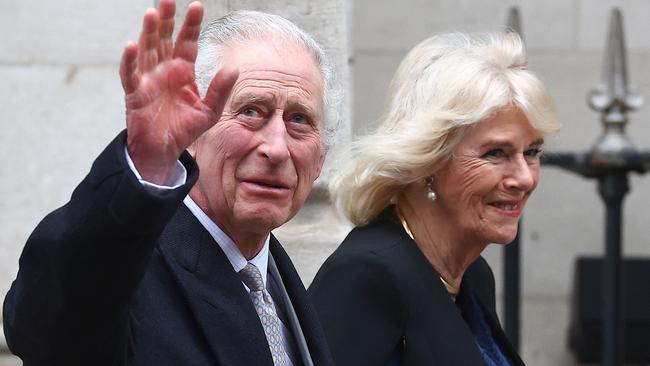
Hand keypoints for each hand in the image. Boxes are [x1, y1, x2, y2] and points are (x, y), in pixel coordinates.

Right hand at [119, 0, 238, 183]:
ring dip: (148, 32)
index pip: (187, 42)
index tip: (197, 5)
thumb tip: (234, 68)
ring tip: (152, 13)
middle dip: (166, 19)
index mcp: (182, 71)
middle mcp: (164, 70)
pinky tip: (130, 45)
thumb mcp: (209, 111)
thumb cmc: (184, 129)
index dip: (191, 24)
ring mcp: (148, 79)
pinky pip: (130, 74)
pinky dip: (129, 61)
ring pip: (147, 50)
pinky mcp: (135, 93)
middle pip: (164, 39)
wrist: (164, 150)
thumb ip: (220, 90)